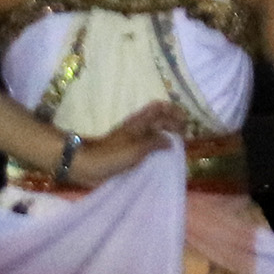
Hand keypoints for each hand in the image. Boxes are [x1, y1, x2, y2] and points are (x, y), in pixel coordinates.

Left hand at [64, 103, 182, 183]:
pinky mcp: (130, 152)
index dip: (173, 111)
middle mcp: (138, 128)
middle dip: (174, 124)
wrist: (88, 166)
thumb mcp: (136, 148)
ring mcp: (134, 140)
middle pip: (159, 119)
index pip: (159, 108)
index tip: (185, 122)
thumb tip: (171, 140)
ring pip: (155, 133)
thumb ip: (155, 142)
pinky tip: (165, 158)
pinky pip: (149, 146)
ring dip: (167, 136)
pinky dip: (159, 148)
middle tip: (185, 136)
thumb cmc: (112, 154)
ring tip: (178, 147)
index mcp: (139, 122)